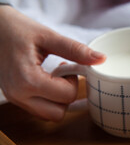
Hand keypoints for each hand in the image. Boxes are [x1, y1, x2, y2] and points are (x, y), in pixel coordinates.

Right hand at [0, 6, 105, 120]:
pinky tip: (46, 81)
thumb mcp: (48, 36)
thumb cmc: (17, 28)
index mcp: (27, 80)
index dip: (74, 81)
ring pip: (48, 115)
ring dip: (58, 100)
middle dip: (67, 96)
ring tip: (53, 77)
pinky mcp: (14, 98)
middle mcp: (18, 94)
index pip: (66, 96)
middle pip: (58, 114)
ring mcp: (14, 98)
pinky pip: (39, 110)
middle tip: (63, 76)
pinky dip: (48, 100)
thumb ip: (75, 50)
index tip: (67, 66)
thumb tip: (101, 59)